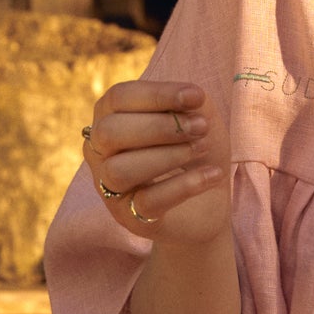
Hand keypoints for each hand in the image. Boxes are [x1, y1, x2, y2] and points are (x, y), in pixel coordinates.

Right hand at [83, 79, 231, 247]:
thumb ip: (189, 102)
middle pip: (109, 132)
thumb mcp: (197, 117)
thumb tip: (191, 98)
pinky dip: (185, 185)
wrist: (207, 204)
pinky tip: (213, 174)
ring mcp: (110, 189)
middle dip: (159, 127)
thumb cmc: (194, 153)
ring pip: (119, 170)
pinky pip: (148, 201)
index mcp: (109, 118)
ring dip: (167, 156)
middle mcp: (100, 153)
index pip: (118, 98)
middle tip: (201, 127)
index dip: (157, 94)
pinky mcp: (130, 218)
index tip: (196, 97)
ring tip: (202, 149)